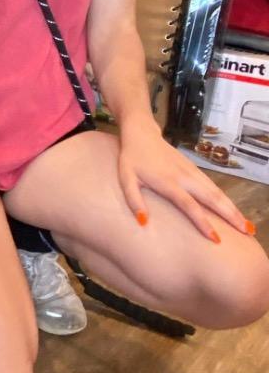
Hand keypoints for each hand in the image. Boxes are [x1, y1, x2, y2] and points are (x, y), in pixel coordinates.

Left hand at [117, 117, 252, 240]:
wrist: (142, 134)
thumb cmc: (132, 159)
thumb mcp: (126, 179)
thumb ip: (134, 201)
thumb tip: (143, 222)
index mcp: (168, 182)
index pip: (189, 205)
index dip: (203, 222)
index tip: (216, 238)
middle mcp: (184, 177)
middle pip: (212, 198)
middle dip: (230, 215)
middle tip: (246, 233)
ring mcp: (191, 171)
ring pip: (217, 191)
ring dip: (232, 208)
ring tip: (246, 226)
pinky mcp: (194, 169)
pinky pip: (213, 186)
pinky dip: (225, 199)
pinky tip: (233, 210)